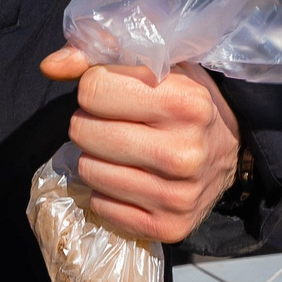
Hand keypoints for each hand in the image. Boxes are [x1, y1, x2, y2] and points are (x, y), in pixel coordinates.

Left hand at [40, 47, 239, 244]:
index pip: (93, 90)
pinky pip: (101, 205)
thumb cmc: (185, 99)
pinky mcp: (169, 227)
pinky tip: (131, 176)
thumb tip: (49, 66)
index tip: (114, 92)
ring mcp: (177, 195)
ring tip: (121, 149)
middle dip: (90, 122)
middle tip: (114, 122)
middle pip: (84, 132)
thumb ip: (99, 55)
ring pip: (88, 171)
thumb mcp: (156, 64)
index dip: (95, 87)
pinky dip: (107, 190)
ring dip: (95, 157)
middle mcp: (183, 152)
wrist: (232, 152)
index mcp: (185, 101)